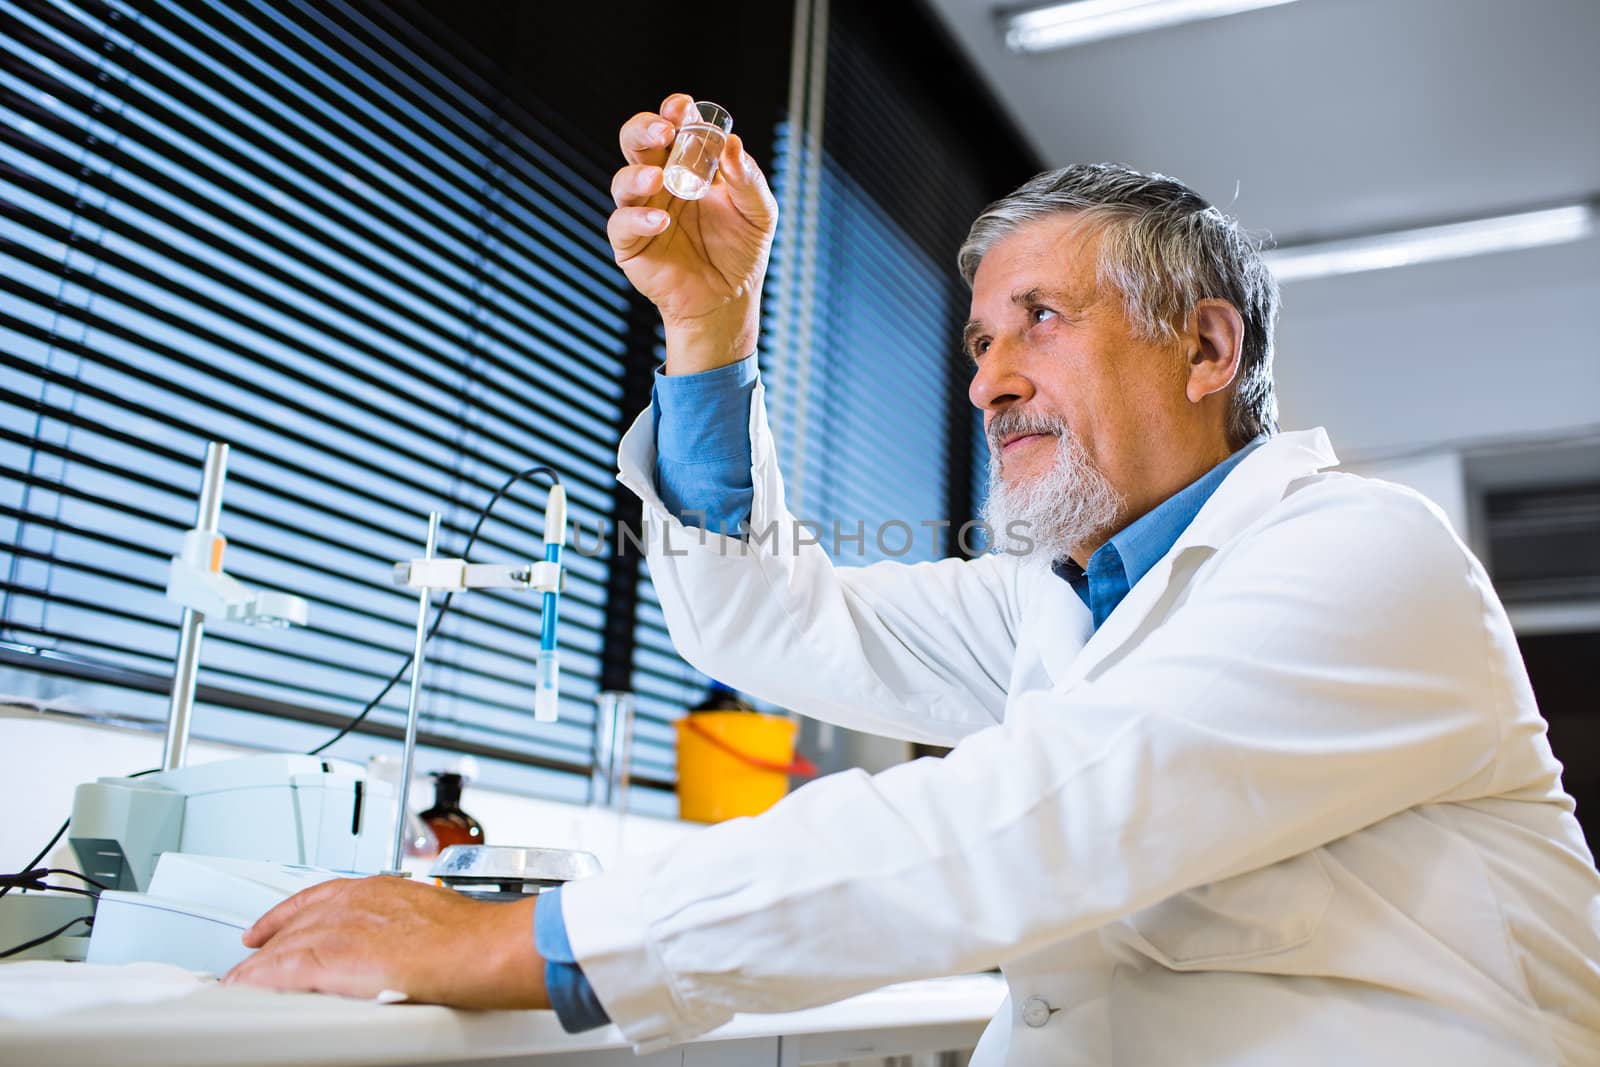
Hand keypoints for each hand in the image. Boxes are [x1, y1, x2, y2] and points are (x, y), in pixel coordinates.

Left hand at [221, 875, 547, 1009]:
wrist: (483, 947)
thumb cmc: (474, 936)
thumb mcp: (432, 915)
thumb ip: (406, 924)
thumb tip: (408, 944)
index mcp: (378, 889)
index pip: (316, 897)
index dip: (284, 915)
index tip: (267, 928)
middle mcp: (353, 902)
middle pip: (294, 923)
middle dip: (271, 945)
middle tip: (252, 965)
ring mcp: (340, 928)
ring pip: (282, 947)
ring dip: (258, 967)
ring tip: (241, 984)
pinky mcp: (331, 959)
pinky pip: (279, 971)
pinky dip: (257, 981)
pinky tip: (245, 990)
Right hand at [609, 93, 778, 372]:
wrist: (729, 300)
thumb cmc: (742, 249)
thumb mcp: (758, 213)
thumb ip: (748, 180)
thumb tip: (733, 144)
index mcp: (688, 164)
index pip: (673, 126)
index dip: (673, 111)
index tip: (683, 107)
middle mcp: (659, 180)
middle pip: (637, 142)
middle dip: (646, 130)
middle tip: (664, 132)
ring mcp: (641, 210)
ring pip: (622, 179)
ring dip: (637, 174)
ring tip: (658, 179)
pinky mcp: (630, 243)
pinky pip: (622, 223)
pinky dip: (638, 218)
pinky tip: (661, 220)